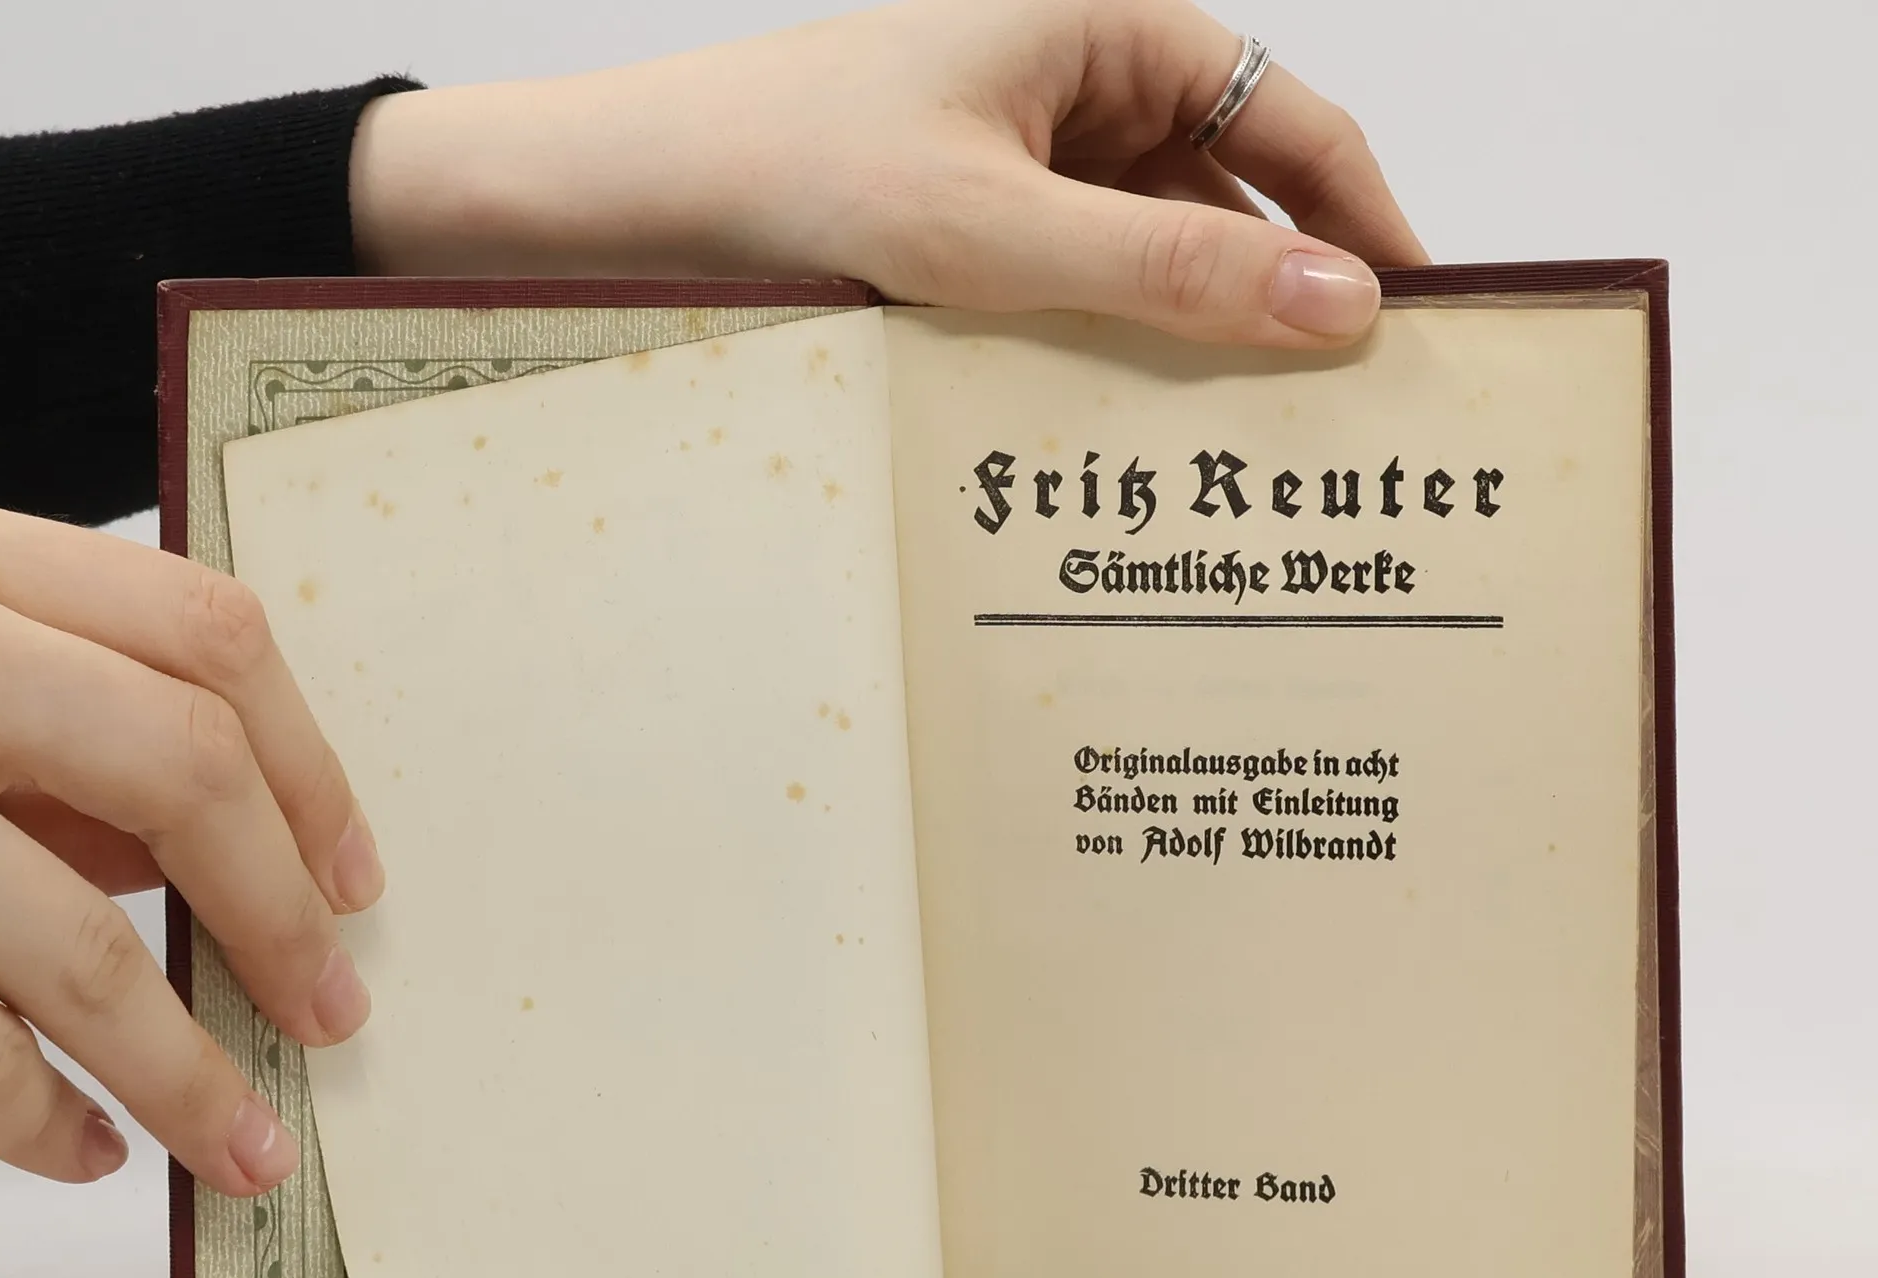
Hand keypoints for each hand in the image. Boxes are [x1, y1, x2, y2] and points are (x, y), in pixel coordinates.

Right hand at [0, 497, 381, 1191]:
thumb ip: (47, 716)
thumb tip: (214, 866)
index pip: (203, 636)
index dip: (310, 767)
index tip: (358, 883)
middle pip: (178, 769)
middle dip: (277, 916)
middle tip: (332, 1019)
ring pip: (72, 947)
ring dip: (180, 1071)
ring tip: (241, 1148)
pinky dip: (30, 1115)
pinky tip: (82, 1149)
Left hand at [352, 0, 1426, 346]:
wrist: (635, 201)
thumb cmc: (791, 173)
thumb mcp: (995, 233)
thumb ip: (1170, 274)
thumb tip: (1340, 307)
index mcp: (1110, 30)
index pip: (1295, 129)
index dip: (1369, 229)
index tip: (1425, 329)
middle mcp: (1082, 81)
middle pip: (1233, 200)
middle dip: (1280, 303)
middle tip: (1337, 425)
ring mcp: (1031, 154)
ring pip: (1156, 257)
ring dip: (1189, 341)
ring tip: (1238, 452)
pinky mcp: (981, 219)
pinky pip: (1083, 285)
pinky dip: (1111, 348)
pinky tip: (1126, 426)